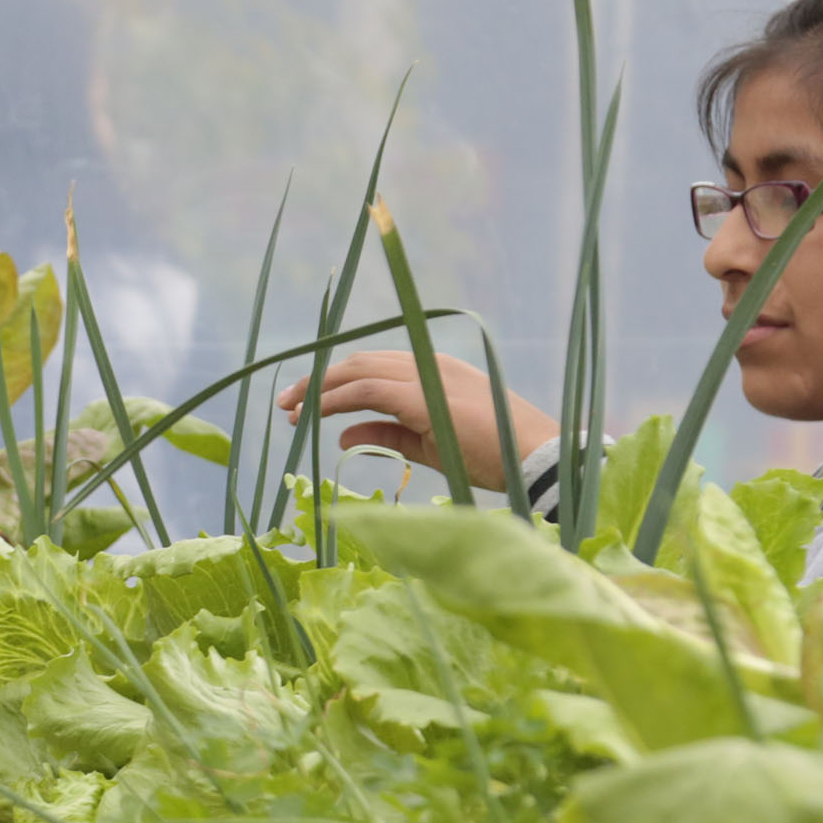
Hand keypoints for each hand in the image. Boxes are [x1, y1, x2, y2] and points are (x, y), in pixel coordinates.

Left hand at [271, 351, 554, 492]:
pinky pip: (368, 390)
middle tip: (287, 402)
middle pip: (361, 361)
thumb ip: (387, 435)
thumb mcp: (429, 446)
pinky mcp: (424, 396)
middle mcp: (430, 363)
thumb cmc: (493, 456)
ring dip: (320, 387)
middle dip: (319, 380)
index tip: (306, 400)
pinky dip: (336, 398)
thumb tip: (342, 435)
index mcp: (436, 370)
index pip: (375, 365)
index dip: (336, 379)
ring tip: (291, 408)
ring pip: (359, 370)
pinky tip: (314, 413)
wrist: (536, 460)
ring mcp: (428, 376)